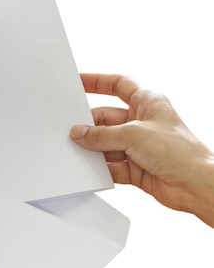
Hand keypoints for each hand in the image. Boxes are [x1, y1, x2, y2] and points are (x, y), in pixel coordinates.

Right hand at [70, 73, 213, 226]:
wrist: (196, 185)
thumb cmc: (181, 152)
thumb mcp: (133, 134)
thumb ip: (101, 135)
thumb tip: (79, 132)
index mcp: (148, 102)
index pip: (118, 85)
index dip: (98, 81)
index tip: (78, 82)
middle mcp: (143, 122)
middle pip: (106, 118)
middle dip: (89, 125)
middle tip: (71, 129)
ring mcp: (138, 146)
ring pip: (106, 143)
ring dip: (93, 148)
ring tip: (77, 150)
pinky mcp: (135, 167)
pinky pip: (110, 164)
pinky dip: (100, 167)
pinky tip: (90, 168)